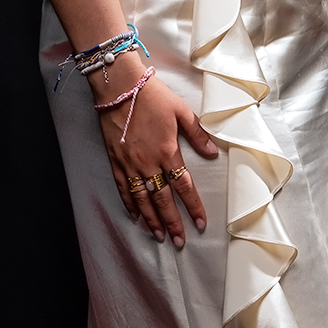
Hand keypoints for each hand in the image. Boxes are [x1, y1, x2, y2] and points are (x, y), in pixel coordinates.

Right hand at [92, 62, 217, 246]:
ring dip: (151, 220)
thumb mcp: (181, 111)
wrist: (119, 87)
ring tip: (159, 236)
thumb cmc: (152, 95)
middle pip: (163, 200)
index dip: (193, 207)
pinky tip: (135, 216)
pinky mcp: (115, 161)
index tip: (201, 223)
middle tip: (180, 241)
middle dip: (172, 223)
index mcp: (168, 151)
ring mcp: (130, 164)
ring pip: (142, 199)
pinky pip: (122, 188)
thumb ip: (198, 133)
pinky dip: (129, 204)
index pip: (184, 186)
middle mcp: (148, 163)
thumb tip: (213, 152)